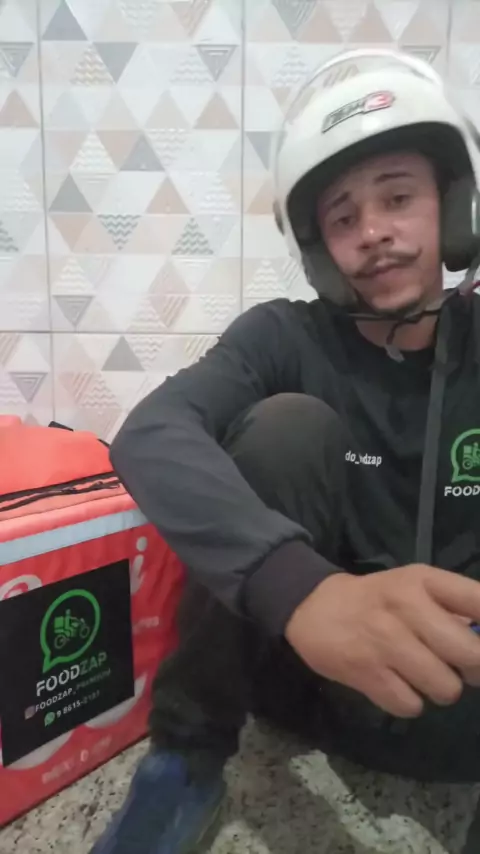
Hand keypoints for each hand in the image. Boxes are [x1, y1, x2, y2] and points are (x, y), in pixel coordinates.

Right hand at [285, 564, 479, 717]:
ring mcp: (385, 641)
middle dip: (472, 670)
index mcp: (423, 580)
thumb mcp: (414, 587)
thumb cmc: (377, 600)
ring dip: (440, 689)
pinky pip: (412, 705)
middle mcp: (407, 606)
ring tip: (423, 676)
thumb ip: (453, 609)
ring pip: (446, 687)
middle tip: (455, 666)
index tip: (479, 641)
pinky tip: (398, 685)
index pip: (479, 602)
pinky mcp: (366, 672)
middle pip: (471, 655)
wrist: (314, 609)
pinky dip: (409, 702)